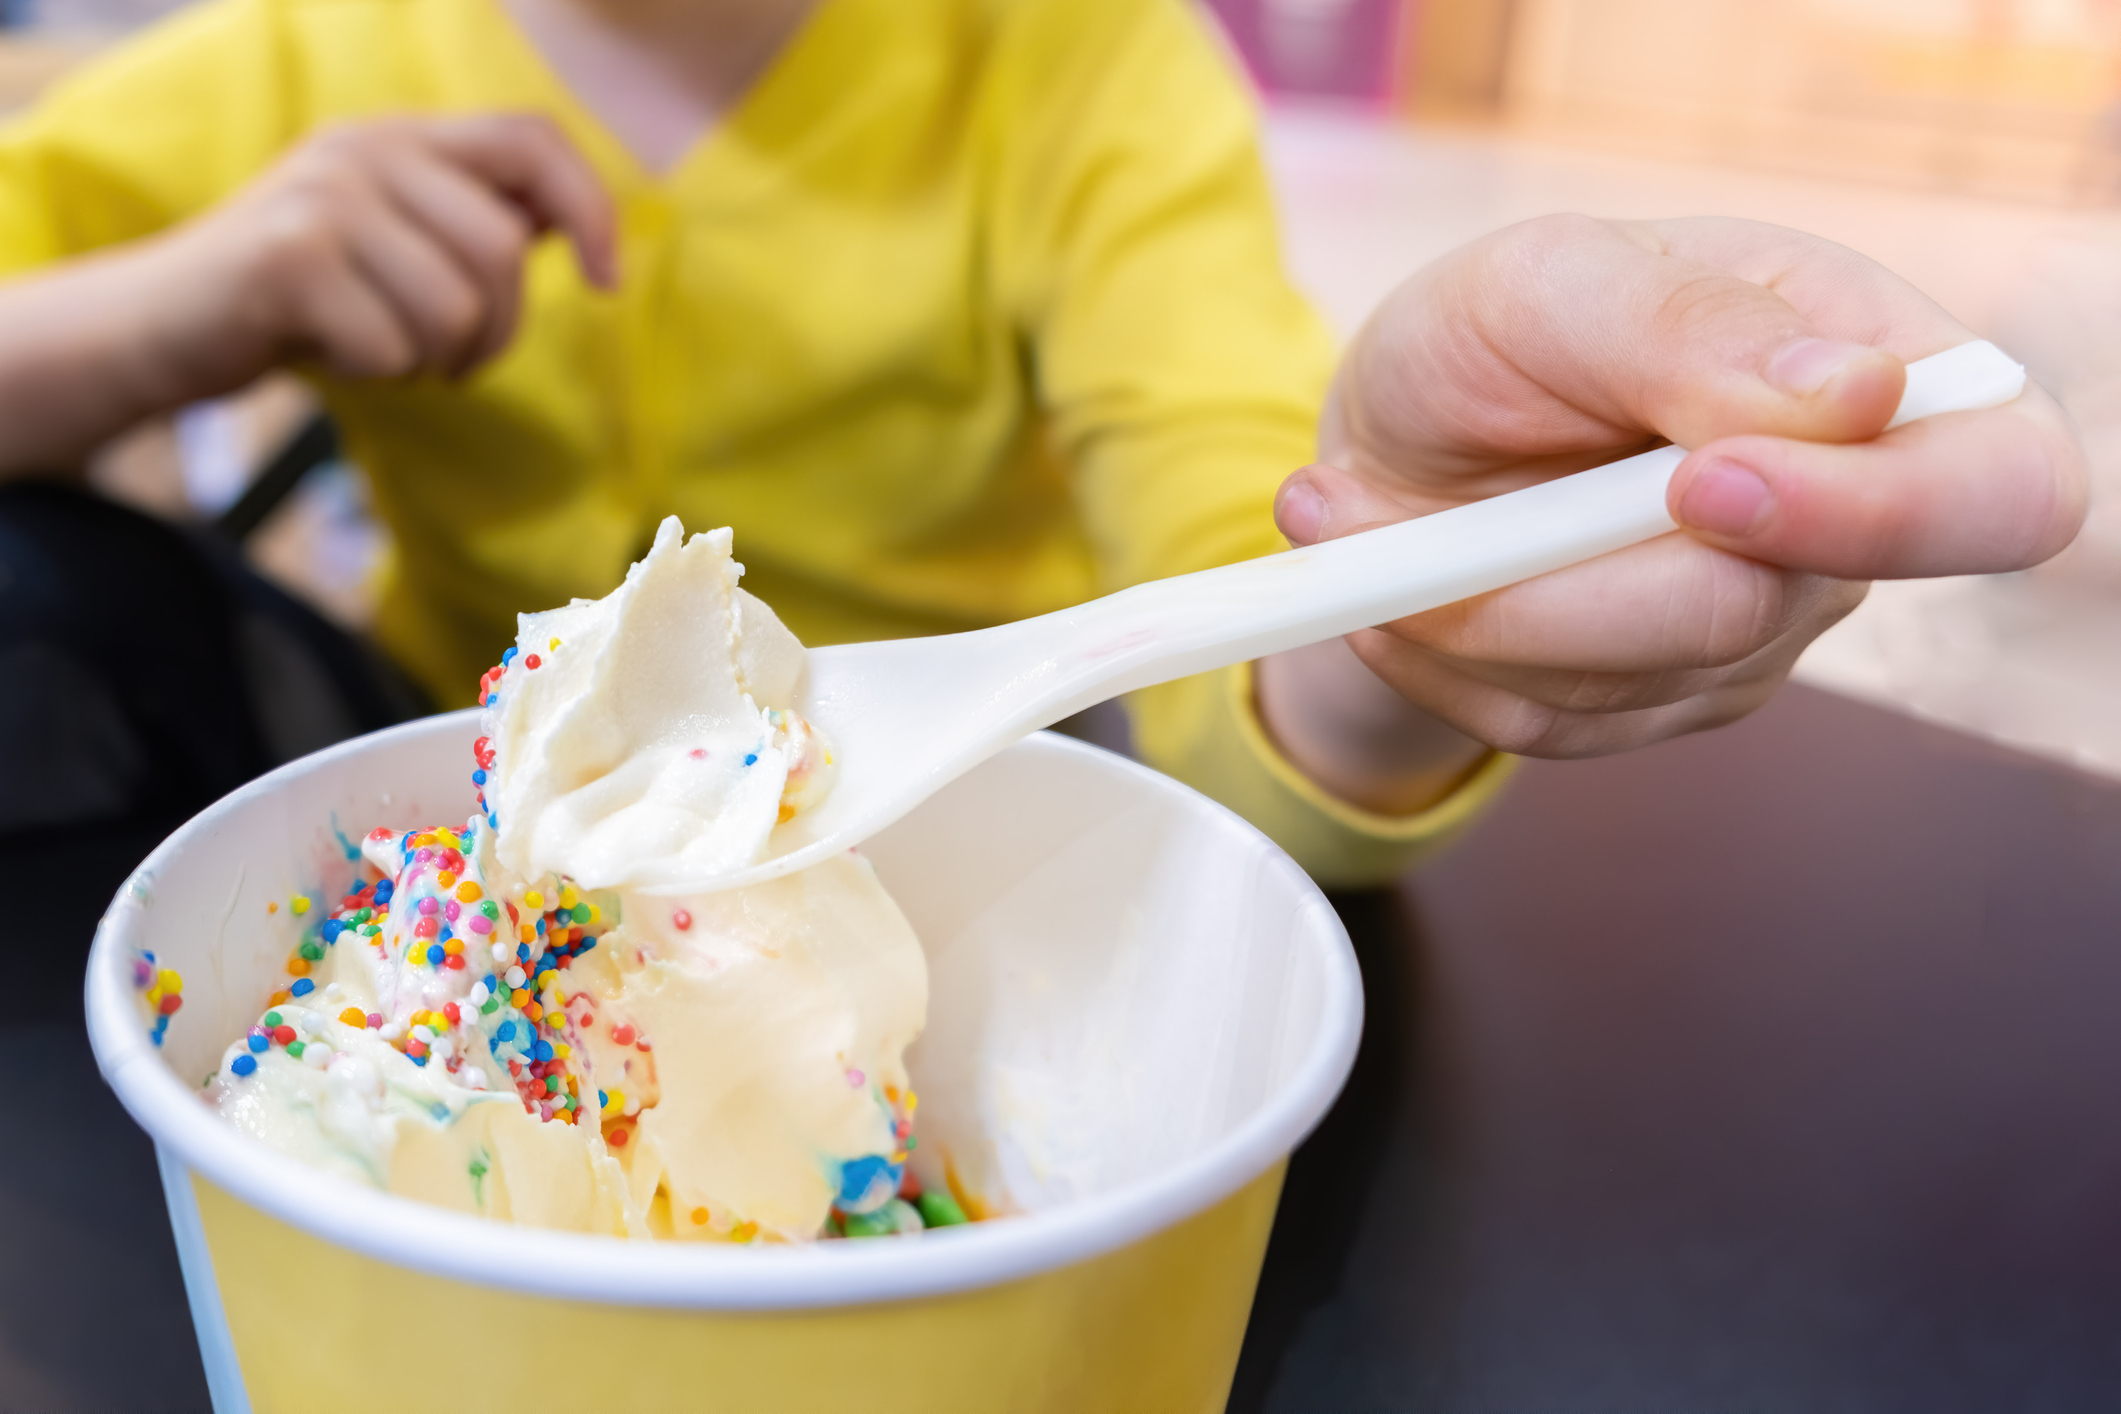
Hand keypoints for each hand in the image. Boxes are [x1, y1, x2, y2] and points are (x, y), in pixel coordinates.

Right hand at [150, 113, 615, 387]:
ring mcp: (323, 197)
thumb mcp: (395, 239)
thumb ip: (475, 219)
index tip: (605, 283)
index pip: (533, 138)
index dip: (590, 208)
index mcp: (402, 138)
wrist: (163, 322)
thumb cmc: (305, 296)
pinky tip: (331, 352)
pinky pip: (393, 348)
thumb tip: (578, 222)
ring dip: (432, 360)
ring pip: (454, 308)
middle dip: (496, 333)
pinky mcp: (288, 259)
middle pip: (502, 250)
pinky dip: (376, 375)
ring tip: (382, 349)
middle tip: (449, 360)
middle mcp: (363, 148)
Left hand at [1255, 214, 2087, 812]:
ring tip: (1376, 520)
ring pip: (1625, 682)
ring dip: (1468, 610)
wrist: (1401, 438)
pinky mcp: (1650, 705)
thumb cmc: (1499, 336)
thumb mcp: (1555, 279)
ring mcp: (1751, 632)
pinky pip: (1552, 724)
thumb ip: (1690, 330)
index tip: (1704, 485)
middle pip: (1756, 613)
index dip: (1880, 515)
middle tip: (1427, 516)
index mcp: (1878, 375)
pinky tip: (1405, 581)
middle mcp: (1839, 525)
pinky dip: (1446, 658)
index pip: (2001, 487)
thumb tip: (1859, 393)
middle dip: (1560, 575)